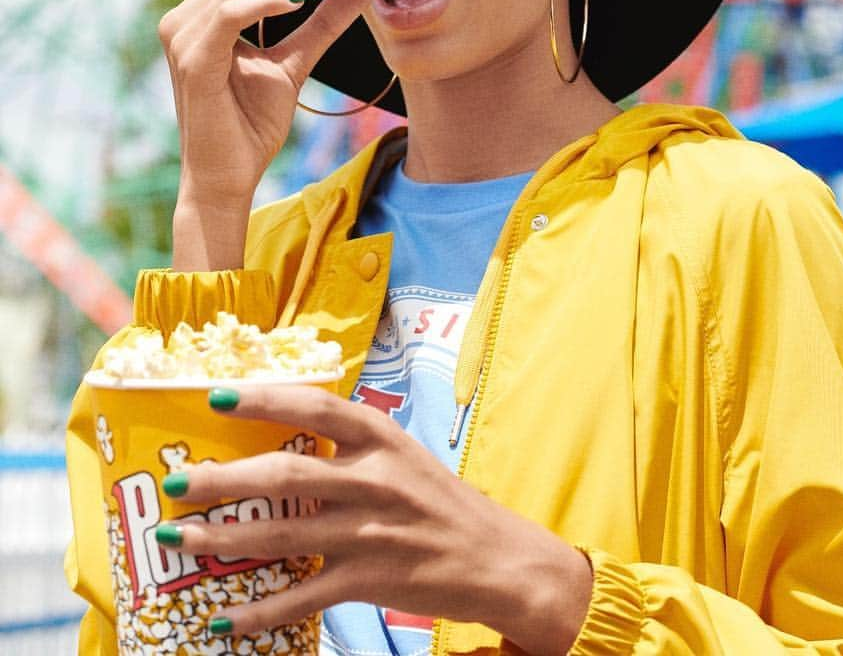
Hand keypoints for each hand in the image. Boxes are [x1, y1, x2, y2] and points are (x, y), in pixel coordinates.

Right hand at [158, 0, 372, 265]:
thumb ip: (320, 26)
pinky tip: (301, 2)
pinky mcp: (192, 60)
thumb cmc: (252, 125)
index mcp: (206, 14)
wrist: (226, 178)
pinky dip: (266, 2)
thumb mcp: (294, 63)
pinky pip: (228, 14)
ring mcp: (184, 36)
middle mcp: (187, 17)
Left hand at [158, 386, 592, 654]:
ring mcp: (371, 532)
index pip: (318, 408)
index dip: (266, 399)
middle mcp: (375, 480)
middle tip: (174, 481)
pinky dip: (259, 612)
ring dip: (222, 540)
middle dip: (222, 480)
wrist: (495, 557)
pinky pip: (302, 598)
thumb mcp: (404, 456)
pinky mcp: (370, 580)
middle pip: (285, 476)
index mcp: (383, 439)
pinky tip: (221, 620)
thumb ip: (353, 446)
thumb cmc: (442, 501)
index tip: (217, 395)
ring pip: (282, 536)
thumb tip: (287, 437)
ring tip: (175, 539)